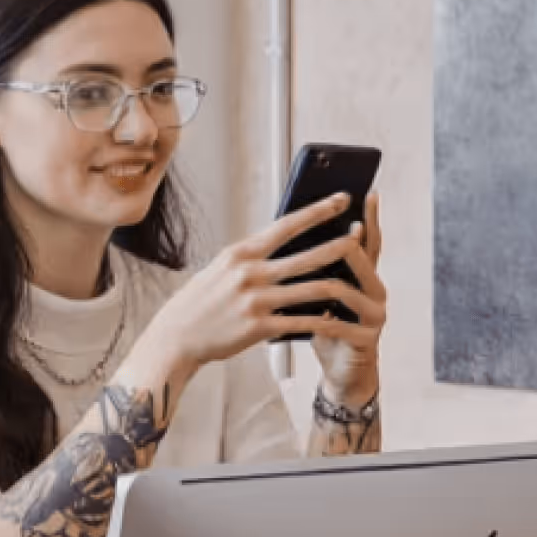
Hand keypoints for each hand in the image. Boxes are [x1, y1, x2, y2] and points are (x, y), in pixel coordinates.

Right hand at [135, 196, 374, 378]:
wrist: (176, 337)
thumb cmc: (201, 301)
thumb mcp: (222, 269)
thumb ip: (252, 257)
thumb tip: (282, 241)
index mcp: (241, 253)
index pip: (287, 225)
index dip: (318, 211)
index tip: (341, 199)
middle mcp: (250, 273)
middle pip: (307, 255)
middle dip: (339, 244)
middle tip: (360, 235)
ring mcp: (256, 301)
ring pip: (311, 288)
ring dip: (339, 283)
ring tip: (358, 279)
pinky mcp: (260, 327)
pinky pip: (301, 322)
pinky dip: (322, 319)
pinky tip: (336, 317)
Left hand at [308, 191, 386, 403]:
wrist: (341, 369)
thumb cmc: (325, 326)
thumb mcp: (318, 293)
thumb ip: (315, 267)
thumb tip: (294, 230)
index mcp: (364, 275)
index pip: (368, 240)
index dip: (369, 217)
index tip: (368, 193)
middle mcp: (375, 290)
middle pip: (363, 259)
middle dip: (347, 243)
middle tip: (338, 227)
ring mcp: (374, 315)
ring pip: (350, 290)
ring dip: (328, 282)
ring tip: (308, 273)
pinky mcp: (367, 339)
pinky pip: (342, 325)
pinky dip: (323, 320)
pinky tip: (307, 316)